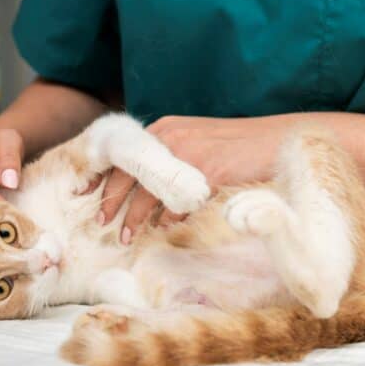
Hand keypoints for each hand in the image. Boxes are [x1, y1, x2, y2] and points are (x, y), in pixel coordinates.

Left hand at [91, 115, 294, 243]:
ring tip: (127, 236)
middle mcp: (171, 136)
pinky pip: (178, 201)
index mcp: (166, 129)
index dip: (103, 177)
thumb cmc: (239, 147)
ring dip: (136, 217)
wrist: (278, 141)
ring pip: (148, 191)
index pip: (123, 154)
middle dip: (112, 202)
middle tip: (102, 223)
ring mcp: (188, 152)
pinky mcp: (206, 170)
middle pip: (128, 173)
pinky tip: (166, 228)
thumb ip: (172, 159)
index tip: (86, 195)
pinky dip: (169, 217)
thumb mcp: (198, 144)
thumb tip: (150, 194)